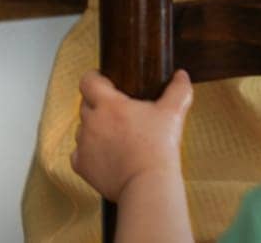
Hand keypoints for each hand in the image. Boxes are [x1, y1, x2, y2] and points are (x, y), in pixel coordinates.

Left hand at [71, 69, 193, 201]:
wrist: (147, 183)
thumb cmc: (157, 148)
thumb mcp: (173, 112)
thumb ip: (178, 89)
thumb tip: (181, 76)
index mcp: (109, 104)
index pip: (88, 81)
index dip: (95, 78)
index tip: (105, 81)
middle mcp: (91, 122)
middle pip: (86, 104)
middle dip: (99, 105)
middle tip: (119, 112)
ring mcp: (84, 144)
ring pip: (82, 129)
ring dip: (94, 129)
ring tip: (115, 136)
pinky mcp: (82, 166)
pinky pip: (78, 153)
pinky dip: (89, 153)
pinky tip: (106, 155)